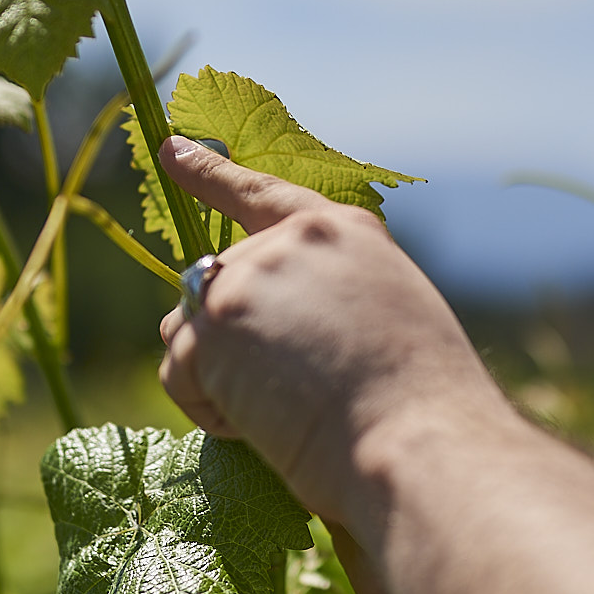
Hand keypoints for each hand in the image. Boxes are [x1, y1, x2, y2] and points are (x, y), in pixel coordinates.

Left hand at [155, 136, 512, 593]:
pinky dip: (210, 412)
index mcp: (348, 234)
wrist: (421, 443)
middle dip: (231, 346)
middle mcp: (293, 242)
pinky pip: (180, 376)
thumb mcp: (389, 320)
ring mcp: (248, 277)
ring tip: (283, 416)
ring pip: (187, 332)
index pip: (266, 194)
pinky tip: (262, 428)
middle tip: (294, 398)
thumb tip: (266, 331)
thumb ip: (326, 299)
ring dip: (217, 380)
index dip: (213, 175)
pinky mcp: (215, 325)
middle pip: (216, 286)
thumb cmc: (420, 409)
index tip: (171, 149)